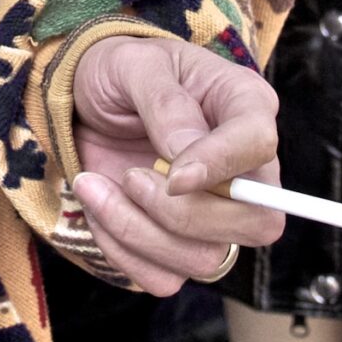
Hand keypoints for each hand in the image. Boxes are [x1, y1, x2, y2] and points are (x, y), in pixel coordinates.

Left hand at [69, 35, 282, 296]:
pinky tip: (99, 207)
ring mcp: (216, 212)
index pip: (260, 146)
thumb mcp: (131, 64)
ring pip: (206, 259)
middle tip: (129, 177)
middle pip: (255, 223)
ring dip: (138, 231)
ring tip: (94, 184)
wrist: (82, 102)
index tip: (171, 174)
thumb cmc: (118, 71)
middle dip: (180, 213)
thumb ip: (164, 103)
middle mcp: (243, 167)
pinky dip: (122, 251)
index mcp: (244, 105)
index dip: (219, 167)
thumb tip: (187, 157)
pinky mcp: (179, 242)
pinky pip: (164, 277)